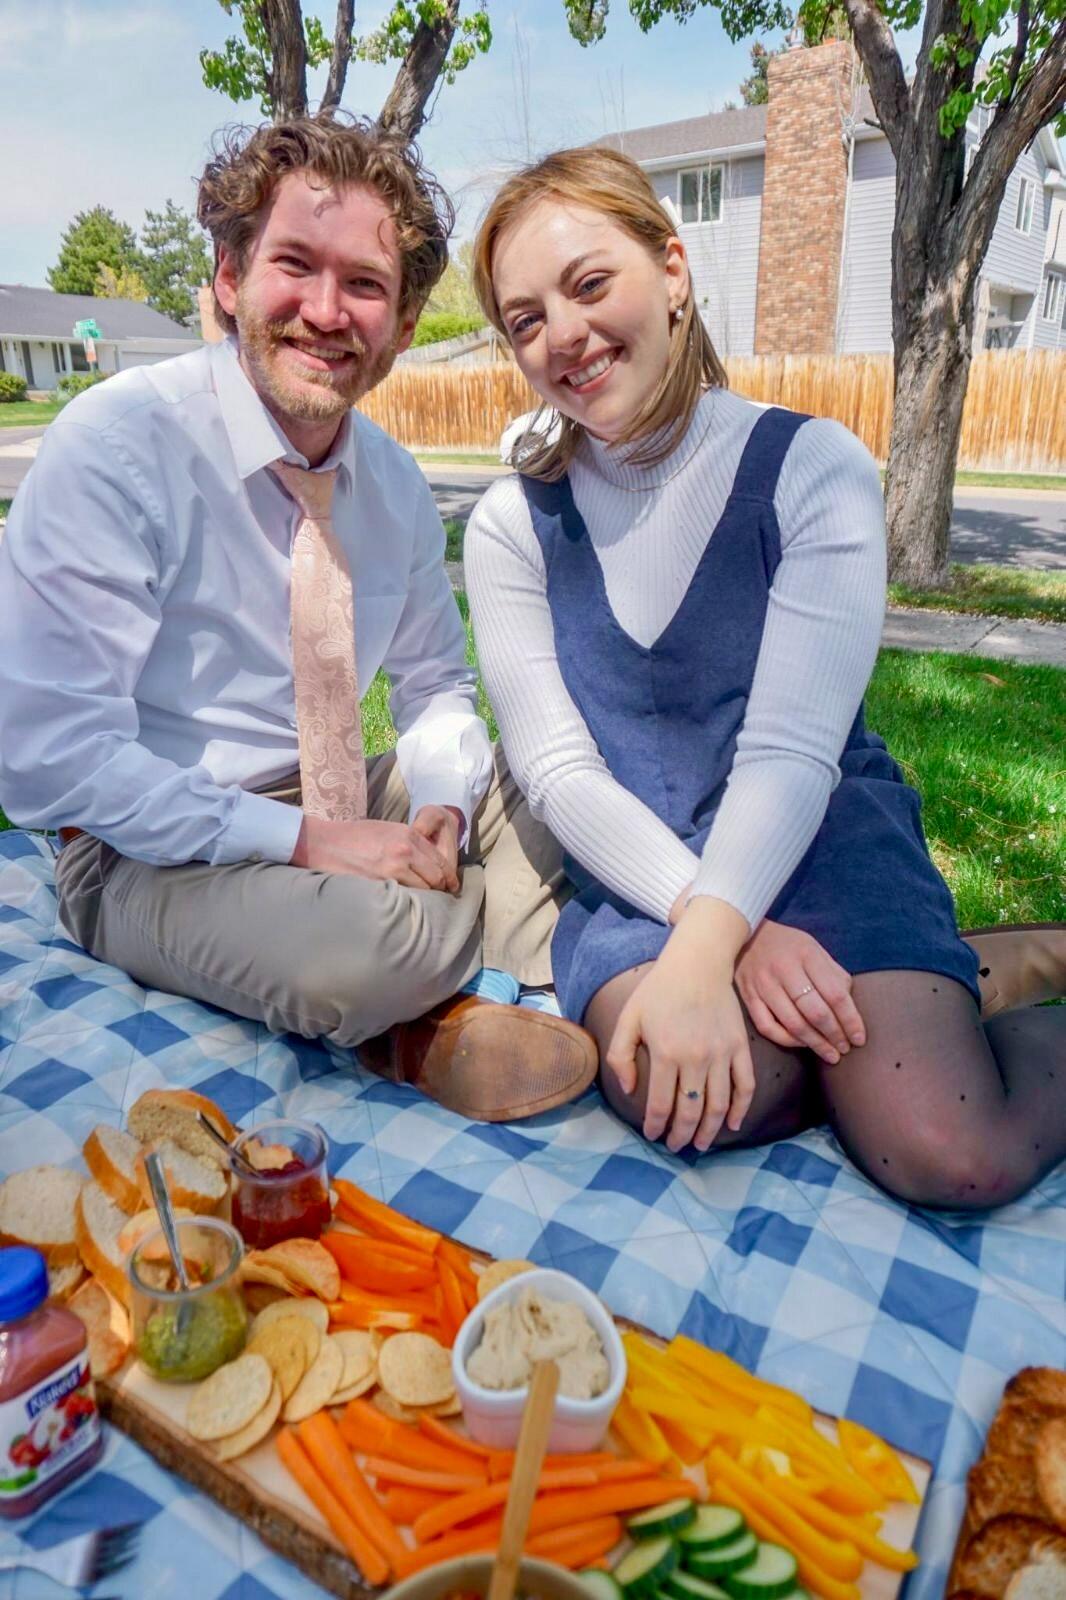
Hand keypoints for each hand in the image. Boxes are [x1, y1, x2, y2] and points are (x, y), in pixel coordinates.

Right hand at [289, 814, 458, 891]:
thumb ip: (410, 843)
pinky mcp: (380, 883)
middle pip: (436, 877)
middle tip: (440, 897)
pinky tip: (404, 903)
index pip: (440, 860)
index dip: (448, 876)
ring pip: (423, 889)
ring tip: (422, 903)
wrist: (323, 843)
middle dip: (440, 888)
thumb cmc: (353, 837)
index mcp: (409, 834)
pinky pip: (404, 896)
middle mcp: (405, 850)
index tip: (451, 886)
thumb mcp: (387, 830)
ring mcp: (393, 868)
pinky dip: (407, 901)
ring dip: (424, 897)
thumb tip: (428, 861)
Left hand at [606, 899, 754, 1153]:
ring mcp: (722, 1054)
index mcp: (665, 1053)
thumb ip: (620, 1056)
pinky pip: (745, 1086)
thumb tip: (628, 1090)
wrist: (698, 962)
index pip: (660, 1104)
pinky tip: (732, 1124)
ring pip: (718, 1105)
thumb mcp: (629, 1017)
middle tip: (676, 1146)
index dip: (655, 1126)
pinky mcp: (740, 1047)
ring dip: (709, 1131)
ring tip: (701, 1144)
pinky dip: (740, 1109)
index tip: (652, 1136)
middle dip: (682, 1136)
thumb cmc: (659, 989)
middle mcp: (695, 1058)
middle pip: (690, 1111)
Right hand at [734, 920, 864, 1063]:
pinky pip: (768, 1026)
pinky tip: (801, 1043)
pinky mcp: (748, 996)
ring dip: (815, 1043)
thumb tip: (850, 1006)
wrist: (745, 934)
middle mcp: (784, 969)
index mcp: (807, 955)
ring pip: (793, 1023)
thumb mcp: (814, 948)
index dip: (850, 1020)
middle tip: (845, 1049)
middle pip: (815, 1012)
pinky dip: (787, 1040)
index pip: (835, 994)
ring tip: (829, 1054)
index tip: (859, 1038)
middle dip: (834, 1035)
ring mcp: (763, 984)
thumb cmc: (787, 945)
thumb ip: (833, 974)